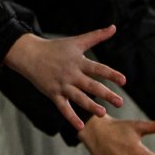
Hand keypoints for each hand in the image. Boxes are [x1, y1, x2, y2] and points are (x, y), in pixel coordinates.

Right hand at [3, 28, 126, 131]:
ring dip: (91, 106)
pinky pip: (63, 108)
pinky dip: (71, 117)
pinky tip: (81, 126)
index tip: (124, 81)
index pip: (98, 69)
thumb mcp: (76, 41)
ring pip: (78, 98)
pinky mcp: (53, 94)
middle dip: (106, 94)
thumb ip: (97, 36)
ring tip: (103, 113)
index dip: (111, 74)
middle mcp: (71, 74)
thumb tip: (114, 27)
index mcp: (78, 62)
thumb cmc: (55, 48)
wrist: (30, 55)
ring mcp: (62, 85)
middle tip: (120, 103)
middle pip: (91, 85)